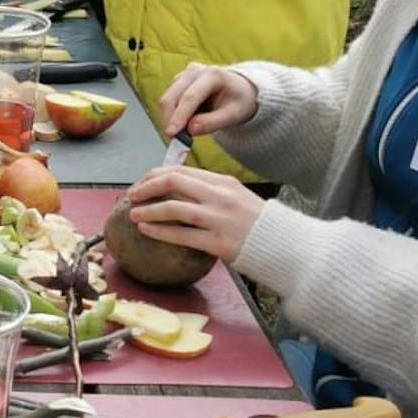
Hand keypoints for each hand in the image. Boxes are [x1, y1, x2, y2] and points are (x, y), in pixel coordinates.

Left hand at [125, 165, 265, 265]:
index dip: (155, 175)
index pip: (181, 171)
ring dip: (148, 210)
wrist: (285, 246)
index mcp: (223, 182)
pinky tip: (146, 230)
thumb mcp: (237, 198)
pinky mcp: (218, 242)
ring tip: (133, 214)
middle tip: (132, 195)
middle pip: (173, 182)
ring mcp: (219, 219)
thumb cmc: (258, 224)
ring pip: (174, 208)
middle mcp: (220, 196)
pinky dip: (160, 230)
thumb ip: (211, 192)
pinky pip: (181, 234)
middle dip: (147, 187)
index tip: (142, 183)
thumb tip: (178, 192)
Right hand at [157, 62, 259, 140]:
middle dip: (169, 119)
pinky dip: (172, 115)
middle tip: (173, 139)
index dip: (179, 116)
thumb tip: (190, 129)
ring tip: (184, 132)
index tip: (172, 133)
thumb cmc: (239, 101)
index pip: (190, 97)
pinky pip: (168, 100)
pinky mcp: (177, 82)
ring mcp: (184, 75)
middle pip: (172, 96)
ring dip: (170, 118)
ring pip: (167, 99)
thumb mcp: (234, 115)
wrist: (239, 90)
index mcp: (213, 75)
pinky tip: (185, 122)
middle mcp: (195, 71)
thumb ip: (212, 122)